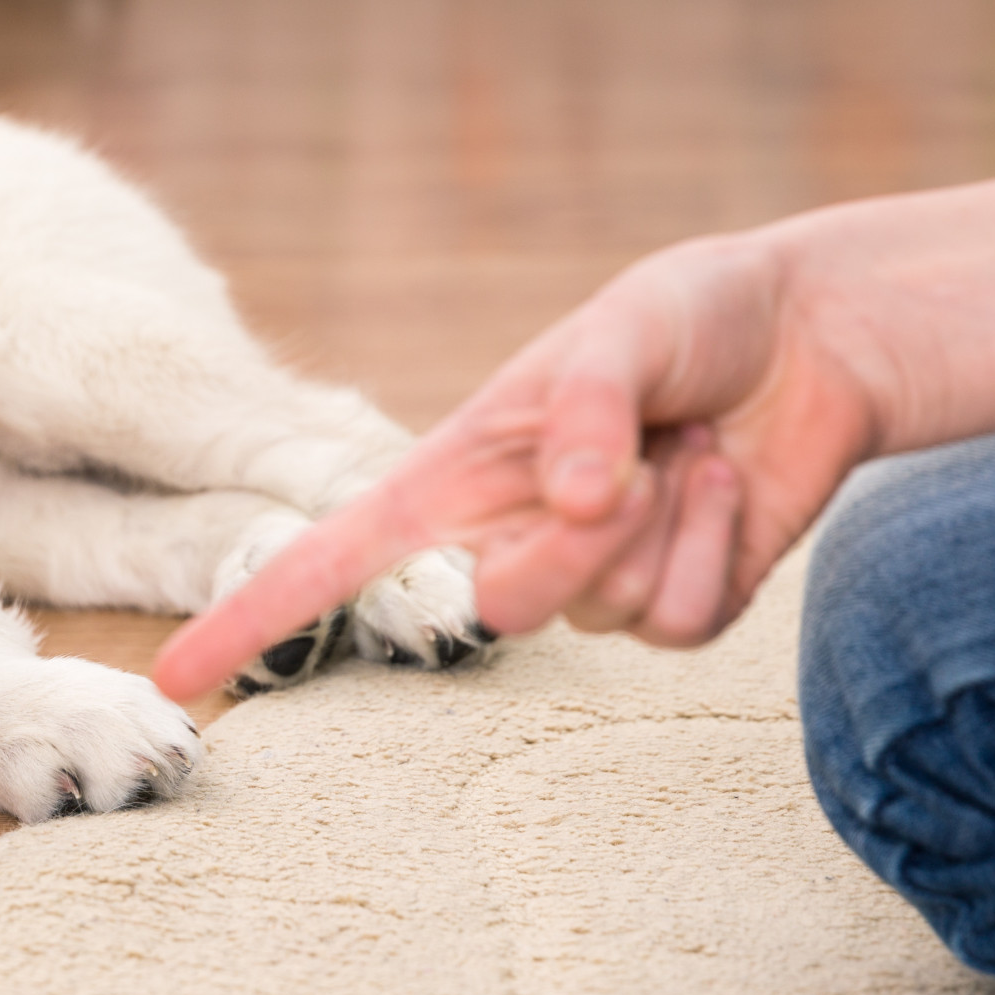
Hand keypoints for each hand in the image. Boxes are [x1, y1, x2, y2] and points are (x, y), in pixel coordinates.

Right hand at [155, 229, 880, 700]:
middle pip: (496, 610)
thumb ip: (584, 406)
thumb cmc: (694, 317)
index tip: (180, 677)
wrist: (814, 338)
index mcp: (454, 476)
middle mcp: (507, 539)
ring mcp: (588, 584)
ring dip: (660, 524)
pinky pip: (676, 625)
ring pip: (597, 616)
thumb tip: (567, 501)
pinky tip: (726, 485)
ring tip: (687, 450)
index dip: (250, 615)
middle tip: (635, 462)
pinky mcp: (672, 607)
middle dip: (574, 546)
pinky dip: (716, 547)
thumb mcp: (628, 324)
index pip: (331, 560)